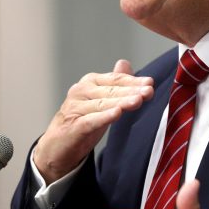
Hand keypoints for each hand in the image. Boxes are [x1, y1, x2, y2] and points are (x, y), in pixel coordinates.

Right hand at [34, 59, 153, 183]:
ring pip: (103, 104)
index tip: (150, 83)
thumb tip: (125, 63)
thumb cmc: (83, 120)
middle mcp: (81, 91)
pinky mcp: (73, 126)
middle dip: (132, 91)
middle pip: (111, 90)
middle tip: (148, 91)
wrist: (58, 146)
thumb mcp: (102, 101)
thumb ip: (115, 84)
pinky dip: (104, 117)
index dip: (134, 81)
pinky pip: (91, 120)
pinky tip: (117, 113)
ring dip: (121, 102)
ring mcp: (75, 108)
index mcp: (90, 83)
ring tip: (138, 100)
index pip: (115, 79)